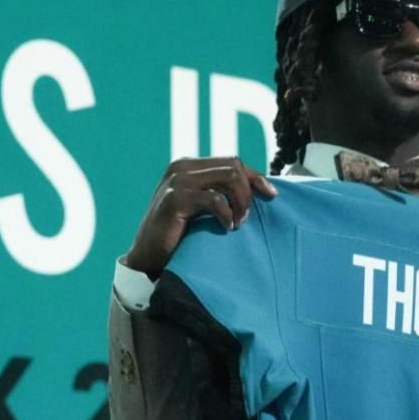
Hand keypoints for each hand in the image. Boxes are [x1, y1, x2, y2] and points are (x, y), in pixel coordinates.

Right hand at [125, 157, 278, 278]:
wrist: (147, 257)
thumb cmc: (176, 236)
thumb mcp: (201, 209)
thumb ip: (219, 193)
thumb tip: (257, 189)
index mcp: (190, 166)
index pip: (232, 162)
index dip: (256, 177)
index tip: (271, 195)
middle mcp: (183, 167)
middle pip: (234, 166)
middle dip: (248, 191)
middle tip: (246, 217)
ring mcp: (178, 180)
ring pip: (229, 177)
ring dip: (240, 201)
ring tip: (237, 223)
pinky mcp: (175, 198)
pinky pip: (215, 199)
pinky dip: (226, 214)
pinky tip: (226, 228)